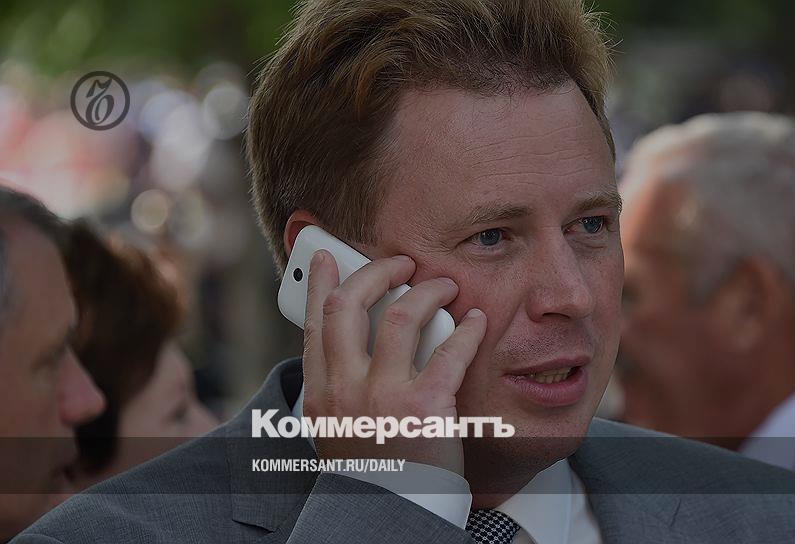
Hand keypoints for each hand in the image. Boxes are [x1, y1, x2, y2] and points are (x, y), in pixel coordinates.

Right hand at [301, 249, 485, 475]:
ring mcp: (383, 397)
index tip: (326, 255)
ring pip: (401, 316)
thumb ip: (342, 386)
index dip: (320, 283)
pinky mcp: (425, 406)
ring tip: (442, 285)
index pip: (315, 323)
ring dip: (426, 292)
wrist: (389, 520)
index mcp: (321, 395)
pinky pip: (450, 351)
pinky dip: (467, 329)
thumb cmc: (372, 475)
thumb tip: (360, 340)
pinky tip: (475, 320)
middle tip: (399, 264)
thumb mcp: (338, 429)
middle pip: (350, 306)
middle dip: (375, 272)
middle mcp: (345, 390)